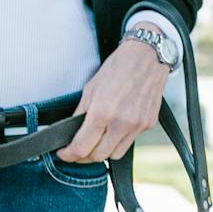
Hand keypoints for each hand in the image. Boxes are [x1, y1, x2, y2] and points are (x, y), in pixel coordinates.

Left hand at [57, 37, 170, 162]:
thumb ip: (80, 115)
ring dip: (102, 152)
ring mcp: (137, 125)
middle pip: (98, 156)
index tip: (64, 153)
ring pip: (114, 154)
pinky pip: (129, 142)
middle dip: (83, 156)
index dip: (68, 155)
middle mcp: (122, 123)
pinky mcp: (148, 124)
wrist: (148, 55)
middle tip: (77, 149)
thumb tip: (70, 134)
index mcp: (102, 113)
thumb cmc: (117, 68)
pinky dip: (118, 141)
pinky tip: (113, 130)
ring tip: (95, 141)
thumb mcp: (90, 89)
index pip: (81, 148)